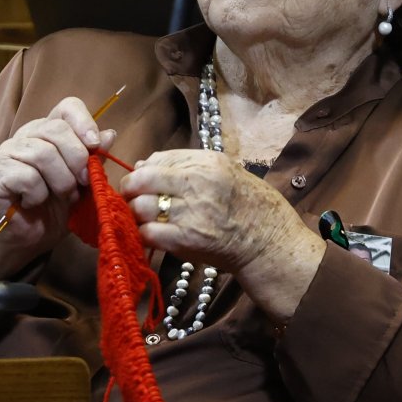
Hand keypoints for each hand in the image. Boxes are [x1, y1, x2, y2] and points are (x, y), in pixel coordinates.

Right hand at [0, 97, 115, 273]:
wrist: (28, 238)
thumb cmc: (56, 207)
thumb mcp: (84, 183)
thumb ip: (95, 159)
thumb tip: (110, 134)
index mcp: (49, 131)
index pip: (67, 107)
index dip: (84, 122)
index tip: (95, 146)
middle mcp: (26, 135)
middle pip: (57, 131)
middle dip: (77, 161)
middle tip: (82, 184)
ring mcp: (6, 151)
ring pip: (43, 154)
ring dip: (61, 181)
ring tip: (62, 196)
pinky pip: (26, 177)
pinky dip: (38, 194)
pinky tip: (34, 202)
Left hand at [120, 149, 324, 320]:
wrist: (270, 242)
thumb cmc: (248, 206)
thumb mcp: (224, 173)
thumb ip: (185, 166)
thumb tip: (144, 164)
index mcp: (208, 162)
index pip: (158, 158)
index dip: (144, 171)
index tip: (144, 182)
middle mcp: (199, 182)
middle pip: (142, 179)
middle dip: (131, 190)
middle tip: (133, 199)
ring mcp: (192, 211)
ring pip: (140, 206)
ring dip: (136, 214)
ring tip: (146, 218)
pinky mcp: (186, 239)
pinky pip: (148, 233)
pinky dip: (145, 234)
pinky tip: (154, 235)